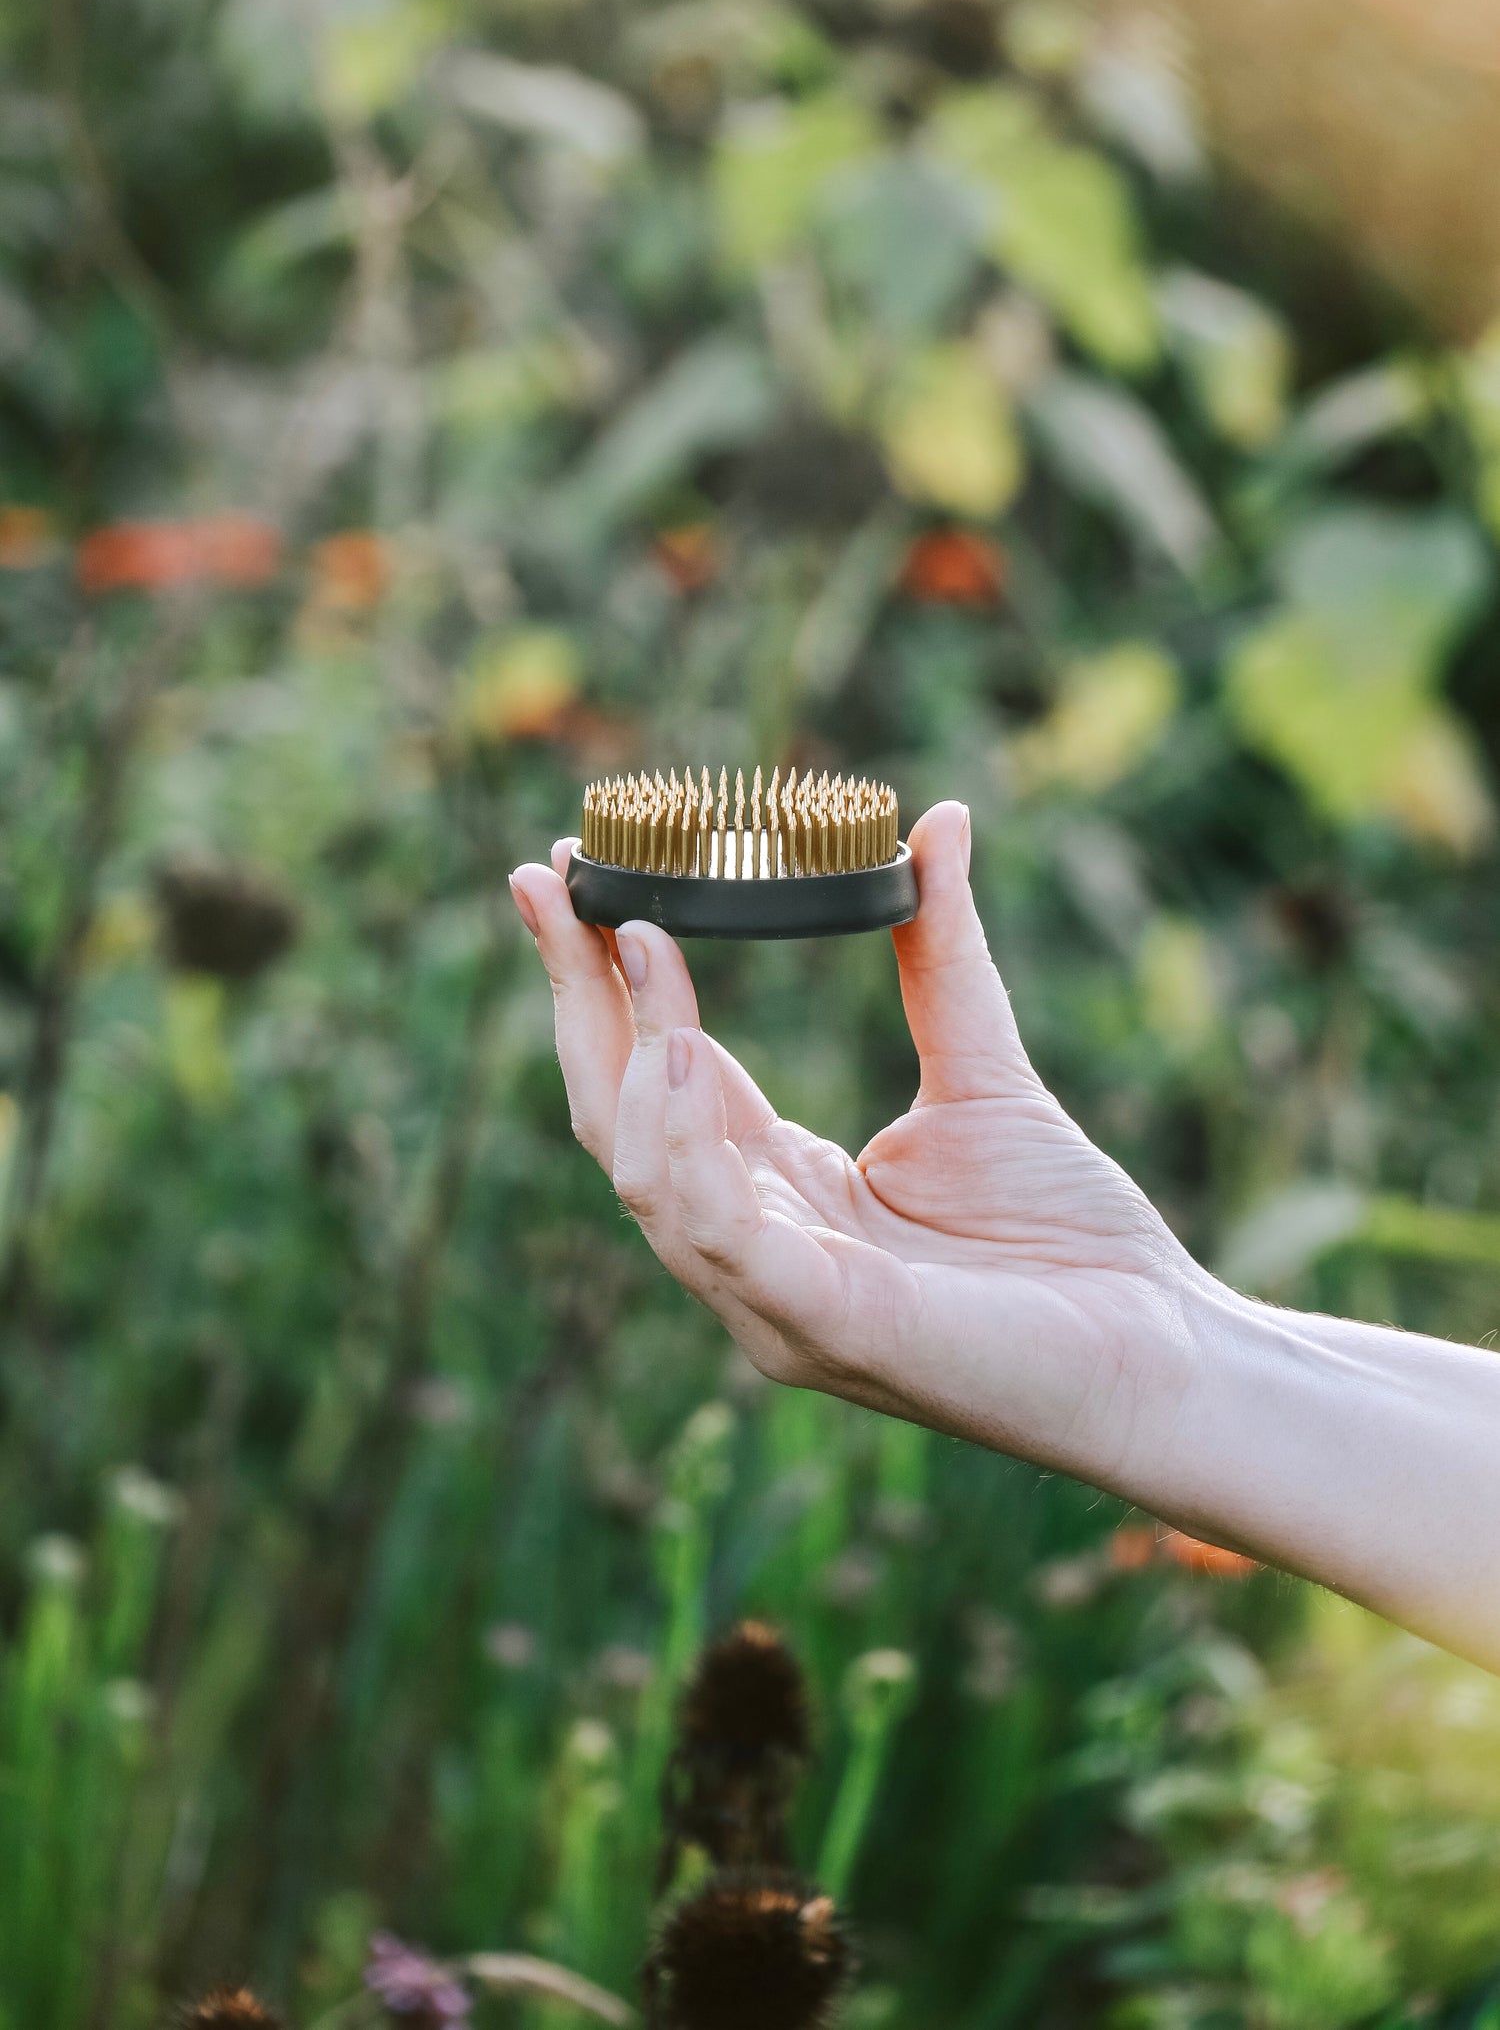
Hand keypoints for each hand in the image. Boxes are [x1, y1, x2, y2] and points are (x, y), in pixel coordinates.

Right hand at [508, 801, 1208, 1491]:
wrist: (1164, 1355)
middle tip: (545, 881)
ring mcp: (774, 1299)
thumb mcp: (985, 1071)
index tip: (573, 871)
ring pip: (646, 1181)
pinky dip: (687, 1147)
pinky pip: (718, 1237)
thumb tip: (940, 820)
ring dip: (626, 1062)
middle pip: (621, 1119)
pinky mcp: (823, 1326)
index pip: (658, 1076)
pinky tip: (686, 1055)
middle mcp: (752, 1249)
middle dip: (575, 999)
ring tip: (639, 945)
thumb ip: (941, 955)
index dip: (608, 978)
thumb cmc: (1075, 1238)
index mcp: (778, 1191)